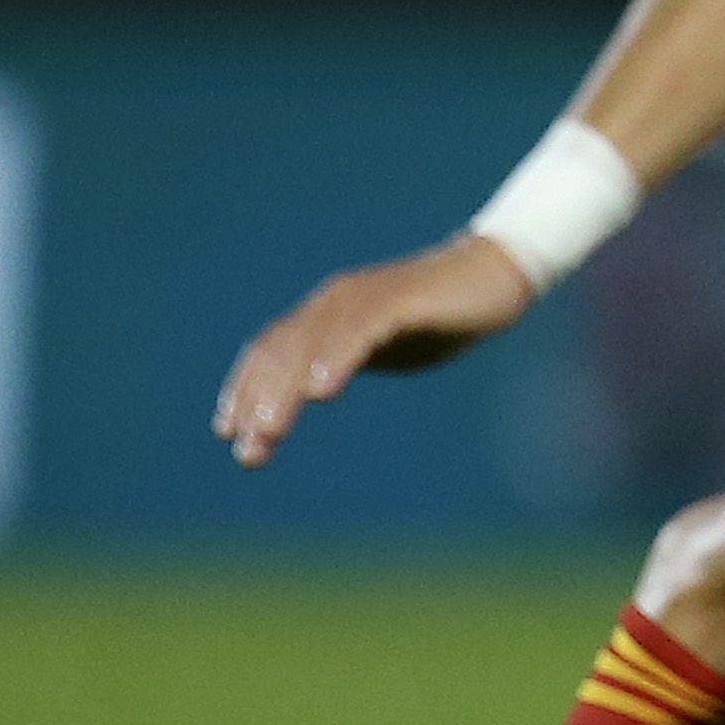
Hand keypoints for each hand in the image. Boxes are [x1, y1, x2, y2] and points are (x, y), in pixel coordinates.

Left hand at [213, 236, 538, 465]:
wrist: (496, 274)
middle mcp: (335, 301)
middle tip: (248, 450)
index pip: (271, 350)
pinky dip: (335, 358)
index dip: (245, 389)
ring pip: (311, 344)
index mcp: (327, 314)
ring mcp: (365, 297)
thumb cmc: (442, 315)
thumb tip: (312, 390)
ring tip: (270, 431)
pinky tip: (321, 391)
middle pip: (281, 351)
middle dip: (259, 401)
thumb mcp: (386, 347)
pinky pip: (357, 330)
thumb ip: (348, 361)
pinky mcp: (398, 299)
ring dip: (285, 390)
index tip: (228, 433)